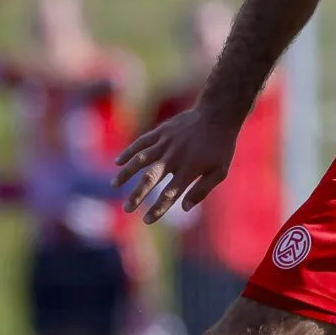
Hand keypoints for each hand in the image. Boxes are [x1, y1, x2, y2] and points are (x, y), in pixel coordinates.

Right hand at [114, 105, 238, 222]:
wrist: (217, 115)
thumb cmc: (220, 146)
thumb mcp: (219, 171)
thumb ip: (202, 190)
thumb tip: (184, 208)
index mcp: (188, 170)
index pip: (169, 195)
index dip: (157, 209)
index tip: (147, 220)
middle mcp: (174, 158)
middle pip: (150, 179)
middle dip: (137, 195)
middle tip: (127, 209)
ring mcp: (165, 143)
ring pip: (140, 160)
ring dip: (126, 173)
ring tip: (115, 185)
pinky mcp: (161, 131)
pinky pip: (141, 142)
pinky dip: (128, 152)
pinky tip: (118, 162)